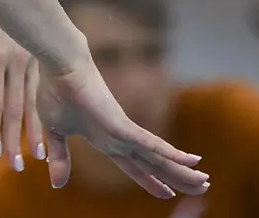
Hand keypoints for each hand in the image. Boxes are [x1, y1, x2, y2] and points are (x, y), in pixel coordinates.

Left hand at [0, 1, 43, 171]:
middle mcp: (19, 60)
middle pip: (15, 107)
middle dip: (14, 138)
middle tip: (16, 166)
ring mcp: (33, 59)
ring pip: (33, 102)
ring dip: (34, 130)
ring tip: (37, 156)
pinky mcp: (42, 58)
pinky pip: (42, 91)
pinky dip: (43, 113)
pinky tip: (47, 130)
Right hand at [34, 58, 209, 195]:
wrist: (58, 67)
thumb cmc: (55, 92)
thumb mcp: (54, 133)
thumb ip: (60, 158)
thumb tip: (56, 185)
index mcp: (105, 140)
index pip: (134, 166)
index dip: (151, 181)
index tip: (168, 193)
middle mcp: (120, 138)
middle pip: (154, 164)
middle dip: (177, 178)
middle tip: (202, 188)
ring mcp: (123, 131)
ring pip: (158, 157)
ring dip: (181, 171)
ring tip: (204, 182)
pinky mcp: (122, 124)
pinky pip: (149, 143)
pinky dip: (169, 153)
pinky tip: (189, 161)